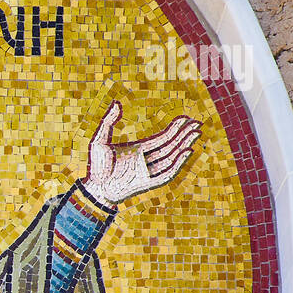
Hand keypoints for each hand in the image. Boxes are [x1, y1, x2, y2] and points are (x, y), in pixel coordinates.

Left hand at [81, 100, 199, 205]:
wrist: (94, 189)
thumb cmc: (95, 168)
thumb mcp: (99, 141)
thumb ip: (108, 122)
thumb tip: (116, 103)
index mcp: (138, 150)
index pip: (161, 138)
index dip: (174, 129)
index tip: (186, 119)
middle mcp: (145, 160)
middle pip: (169, 146)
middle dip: (184, 135)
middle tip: (198, 124)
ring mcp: (147, 172)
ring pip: (171, 157)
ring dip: (184, 146)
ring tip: (196, 134)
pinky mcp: (146, 184)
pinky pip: (166, 174)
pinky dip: (177, 164)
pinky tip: (186, 152)